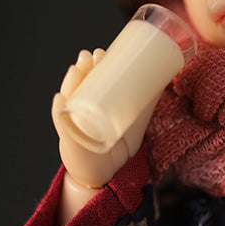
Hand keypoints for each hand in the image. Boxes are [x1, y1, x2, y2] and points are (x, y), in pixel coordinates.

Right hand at [51, 49, 155, 188]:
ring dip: (69, 84)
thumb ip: (146, 99)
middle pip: (78, 87)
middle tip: (90, 56)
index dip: (95, 66)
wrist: (112, 173)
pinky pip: (62, 126)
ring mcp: (75, 125)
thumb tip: (165, 75)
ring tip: (76, 70)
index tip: (102, 52)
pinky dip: (59, 111)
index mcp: (95, 103)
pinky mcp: (71, 142)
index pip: (92, 81)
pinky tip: (61, 99)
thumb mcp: (136, 118)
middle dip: (82, 70)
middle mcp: (82, 111)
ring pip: (68, 101)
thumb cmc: (122, 143)